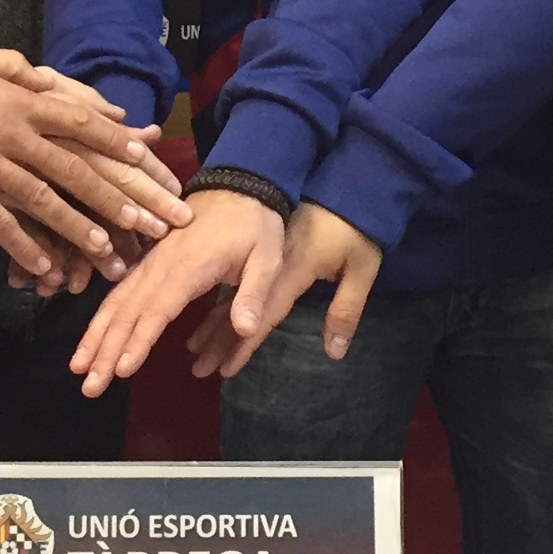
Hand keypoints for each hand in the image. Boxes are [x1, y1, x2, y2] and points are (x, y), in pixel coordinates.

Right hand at [0, 44, 186, 285]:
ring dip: (80, 228)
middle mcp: (13, 135)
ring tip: (110, 253)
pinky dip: (23, 247)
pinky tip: (46, 268)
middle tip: (152, 222)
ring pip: (45, 201)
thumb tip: (65, 86)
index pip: (82, 123)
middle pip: (77, 169)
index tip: (148, 160)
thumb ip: (26, 72)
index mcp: (22, 101)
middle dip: (119, 198)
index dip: (117, 143)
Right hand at [68, 189, 283, 396]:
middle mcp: (161, 266)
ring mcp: (151, 263)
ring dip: (95, 335)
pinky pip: (121, 291)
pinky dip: (104, 316)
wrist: (241, 185)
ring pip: (117, 301)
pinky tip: (93, 337)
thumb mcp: (267, 257)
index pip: (158, 310)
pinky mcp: (150, 262)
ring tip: (77, 367)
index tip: (121, 370)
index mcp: (188, 267)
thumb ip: (255, 293)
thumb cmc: (255, 224)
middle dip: (105, 349)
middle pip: (127, 311)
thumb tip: (247, 330)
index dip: (138, 341)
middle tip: (89, 387)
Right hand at [205, 204, 384, 379]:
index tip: (225, 370)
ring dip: (210, 323)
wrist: (338, 183)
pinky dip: (210, 298)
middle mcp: (267, 265)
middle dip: (217, 341)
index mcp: (290, 269)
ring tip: (192, 348)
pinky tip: (198, 311)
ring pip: (225, 293)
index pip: (263, 314)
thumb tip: (334, 353)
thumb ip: (345, 309)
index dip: (244, 344)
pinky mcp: (251, 247)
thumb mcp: (360, 267)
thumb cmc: (353, 227)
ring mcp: (256, 255)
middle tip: (199, 370)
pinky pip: (223, 277)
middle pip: (239, 309)